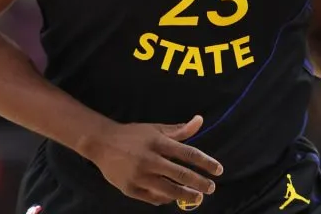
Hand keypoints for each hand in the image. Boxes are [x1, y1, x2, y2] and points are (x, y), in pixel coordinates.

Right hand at [86, 115, 222, 205]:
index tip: (218, 170)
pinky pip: (154, 198)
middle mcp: (150, 160)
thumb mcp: (155, 129)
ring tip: (198, 197)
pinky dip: (166, 198)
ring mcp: (139, 176)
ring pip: (169, 190)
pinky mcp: (130, 189)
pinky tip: (174, 197)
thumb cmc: (133, 135)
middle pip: (181, 174)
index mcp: (158, 143)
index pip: (188, 154)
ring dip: (186, 195)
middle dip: (200, 183)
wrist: (101, 143)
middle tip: (211, 188)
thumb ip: (179, 130)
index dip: (206, 163)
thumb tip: (200, 120)